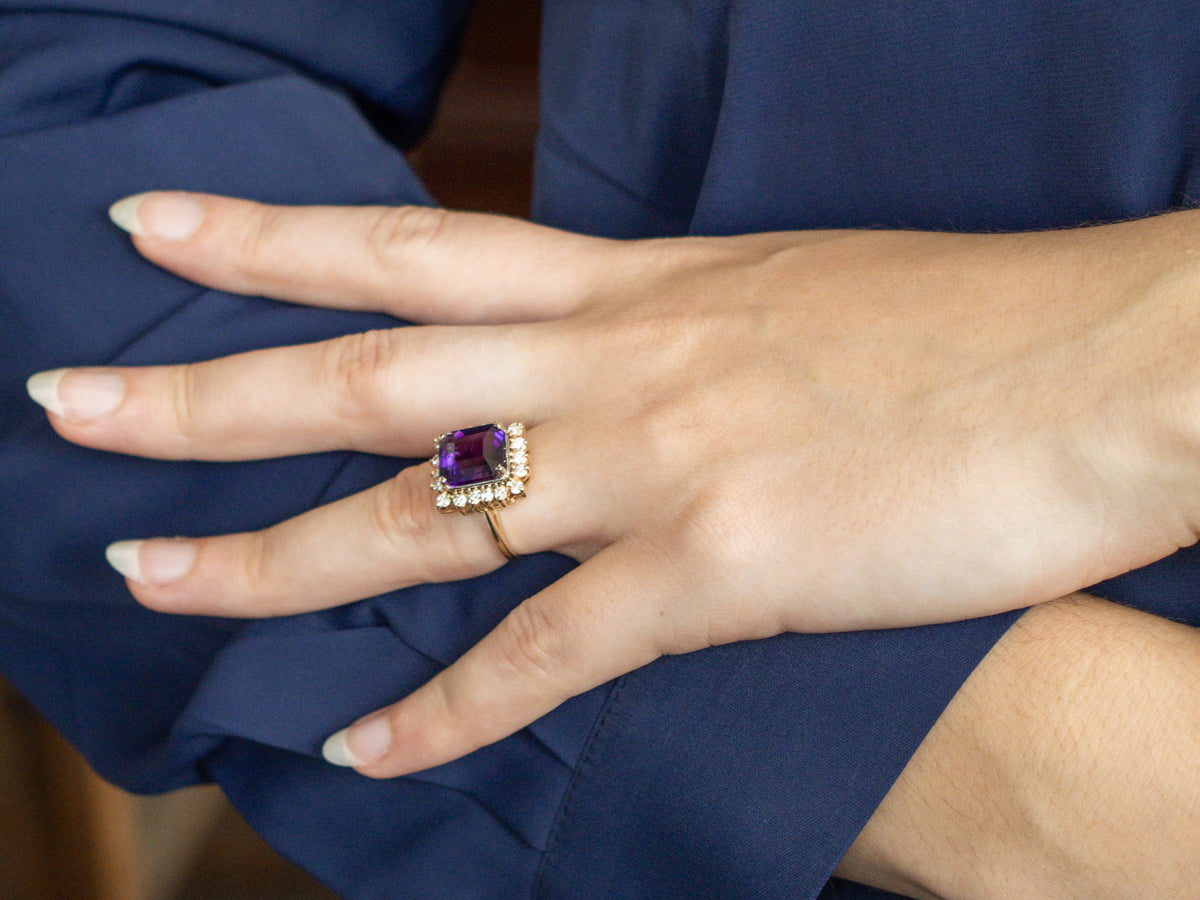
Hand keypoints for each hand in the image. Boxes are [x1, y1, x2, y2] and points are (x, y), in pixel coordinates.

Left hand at [27, 192, 1199, 775]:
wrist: (1107, 365)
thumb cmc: (964, 328)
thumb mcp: (781, 300)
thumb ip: (669, 334)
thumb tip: (599, 363)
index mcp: (640, 288)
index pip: (415, 242)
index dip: (275, 232)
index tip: (161, 228)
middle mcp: (620, 365)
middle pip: (367, 372)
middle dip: (206, 389)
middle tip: (69, 398)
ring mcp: (660, 466)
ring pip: (417, 515)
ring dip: (270, 554)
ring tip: (150, 575)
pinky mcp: (724, 573)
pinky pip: (545, 658)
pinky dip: (447, 714)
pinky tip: (360, 752)